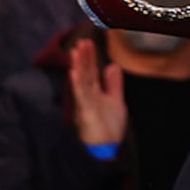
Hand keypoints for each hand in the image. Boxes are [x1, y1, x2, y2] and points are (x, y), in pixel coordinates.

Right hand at [66, 36, 127, 150]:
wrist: (107, 149)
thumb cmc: (108, 127)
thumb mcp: (115, 101)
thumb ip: (113, 84)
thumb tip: (112, 65)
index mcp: (94, 93)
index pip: (91, 71)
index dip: (90, 57)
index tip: (88, 42)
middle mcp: (87, 96)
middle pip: (85, 73)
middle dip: (83, 57)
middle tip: (81, 41)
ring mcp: (85, 104)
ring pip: (81, 82)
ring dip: (78, 66)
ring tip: (75, 51)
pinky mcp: (85, 113)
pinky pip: (81, 96)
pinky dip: (77, 84)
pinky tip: (75, 72)